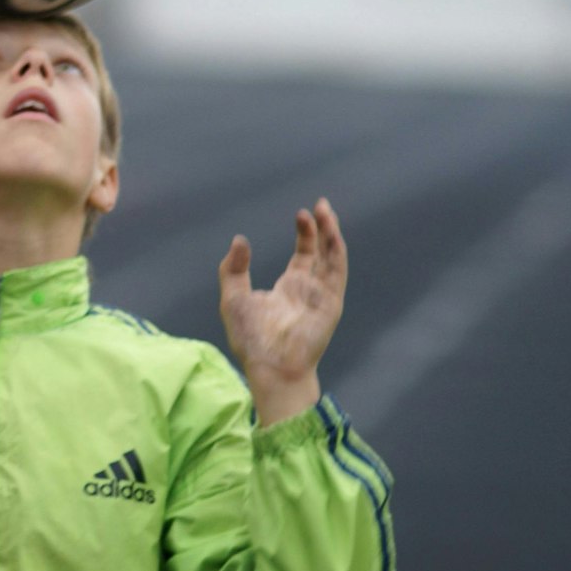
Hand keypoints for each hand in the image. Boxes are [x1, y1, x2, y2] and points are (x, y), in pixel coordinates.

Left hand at [218, 198, 346, 425]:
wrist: (270, 366)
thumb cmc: (251, 339)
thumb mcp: (234, 298)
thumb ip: (234, 269)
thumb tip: (240, 239)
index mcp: (290, 288)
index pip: (304, 255)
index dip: (305, 234)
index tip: (302, 213)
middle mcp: (310, 289)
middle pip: (322, 252)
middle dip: (322, 228)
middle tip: (321, 204)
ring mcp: (323, 295)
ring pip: (333, 258)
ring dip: (331, 234)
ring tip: (324, 210)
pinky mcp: (331, 303)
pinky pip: (337, 272)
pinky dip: (336, 251)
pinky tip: (331, 233)